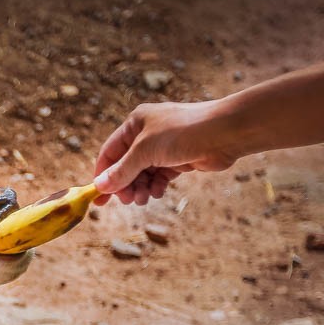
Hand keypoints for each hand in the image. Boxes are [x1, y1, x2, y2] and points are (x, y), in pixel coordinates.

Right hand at [92, 100, 239, 204]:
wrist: (226, 133)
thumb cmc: (183, 132)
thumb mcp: (145, 150)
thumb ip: (122, 170)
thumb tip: (100, 186)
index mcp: (135, 124)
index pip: (110, 152)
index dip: (102, 175)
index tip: (97, 198)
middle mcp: (147, 134)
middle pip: (126, 166)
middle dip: (125, 185)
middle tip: (128, 200)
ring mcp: (164, 147)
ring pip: (143, 173)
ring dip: (141, 188)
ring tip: (145, 198)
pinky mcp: (179, 159)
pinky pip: (159, 176)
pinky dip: (156, 186)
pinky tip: (159, 191)